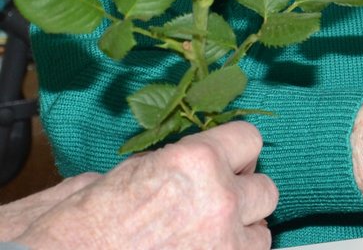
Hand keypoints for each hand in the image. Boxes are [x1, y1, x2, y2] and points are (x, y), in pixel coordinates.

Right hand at [10, 122, 277, 248]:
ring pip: (262, 234)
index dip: (238, 153)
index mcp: (196, 162)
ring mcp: (223, 245)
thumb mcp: (128, 174)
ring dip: (241, 236)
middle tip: (218, 206)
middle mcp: (219, 199)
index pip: (250, 139)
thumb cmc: (81, 227)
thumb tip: (198, 163)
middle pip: (265, 189)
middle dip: (243, 197)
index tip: (230, 164)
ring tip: (208, 239)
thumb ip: (176, 164)